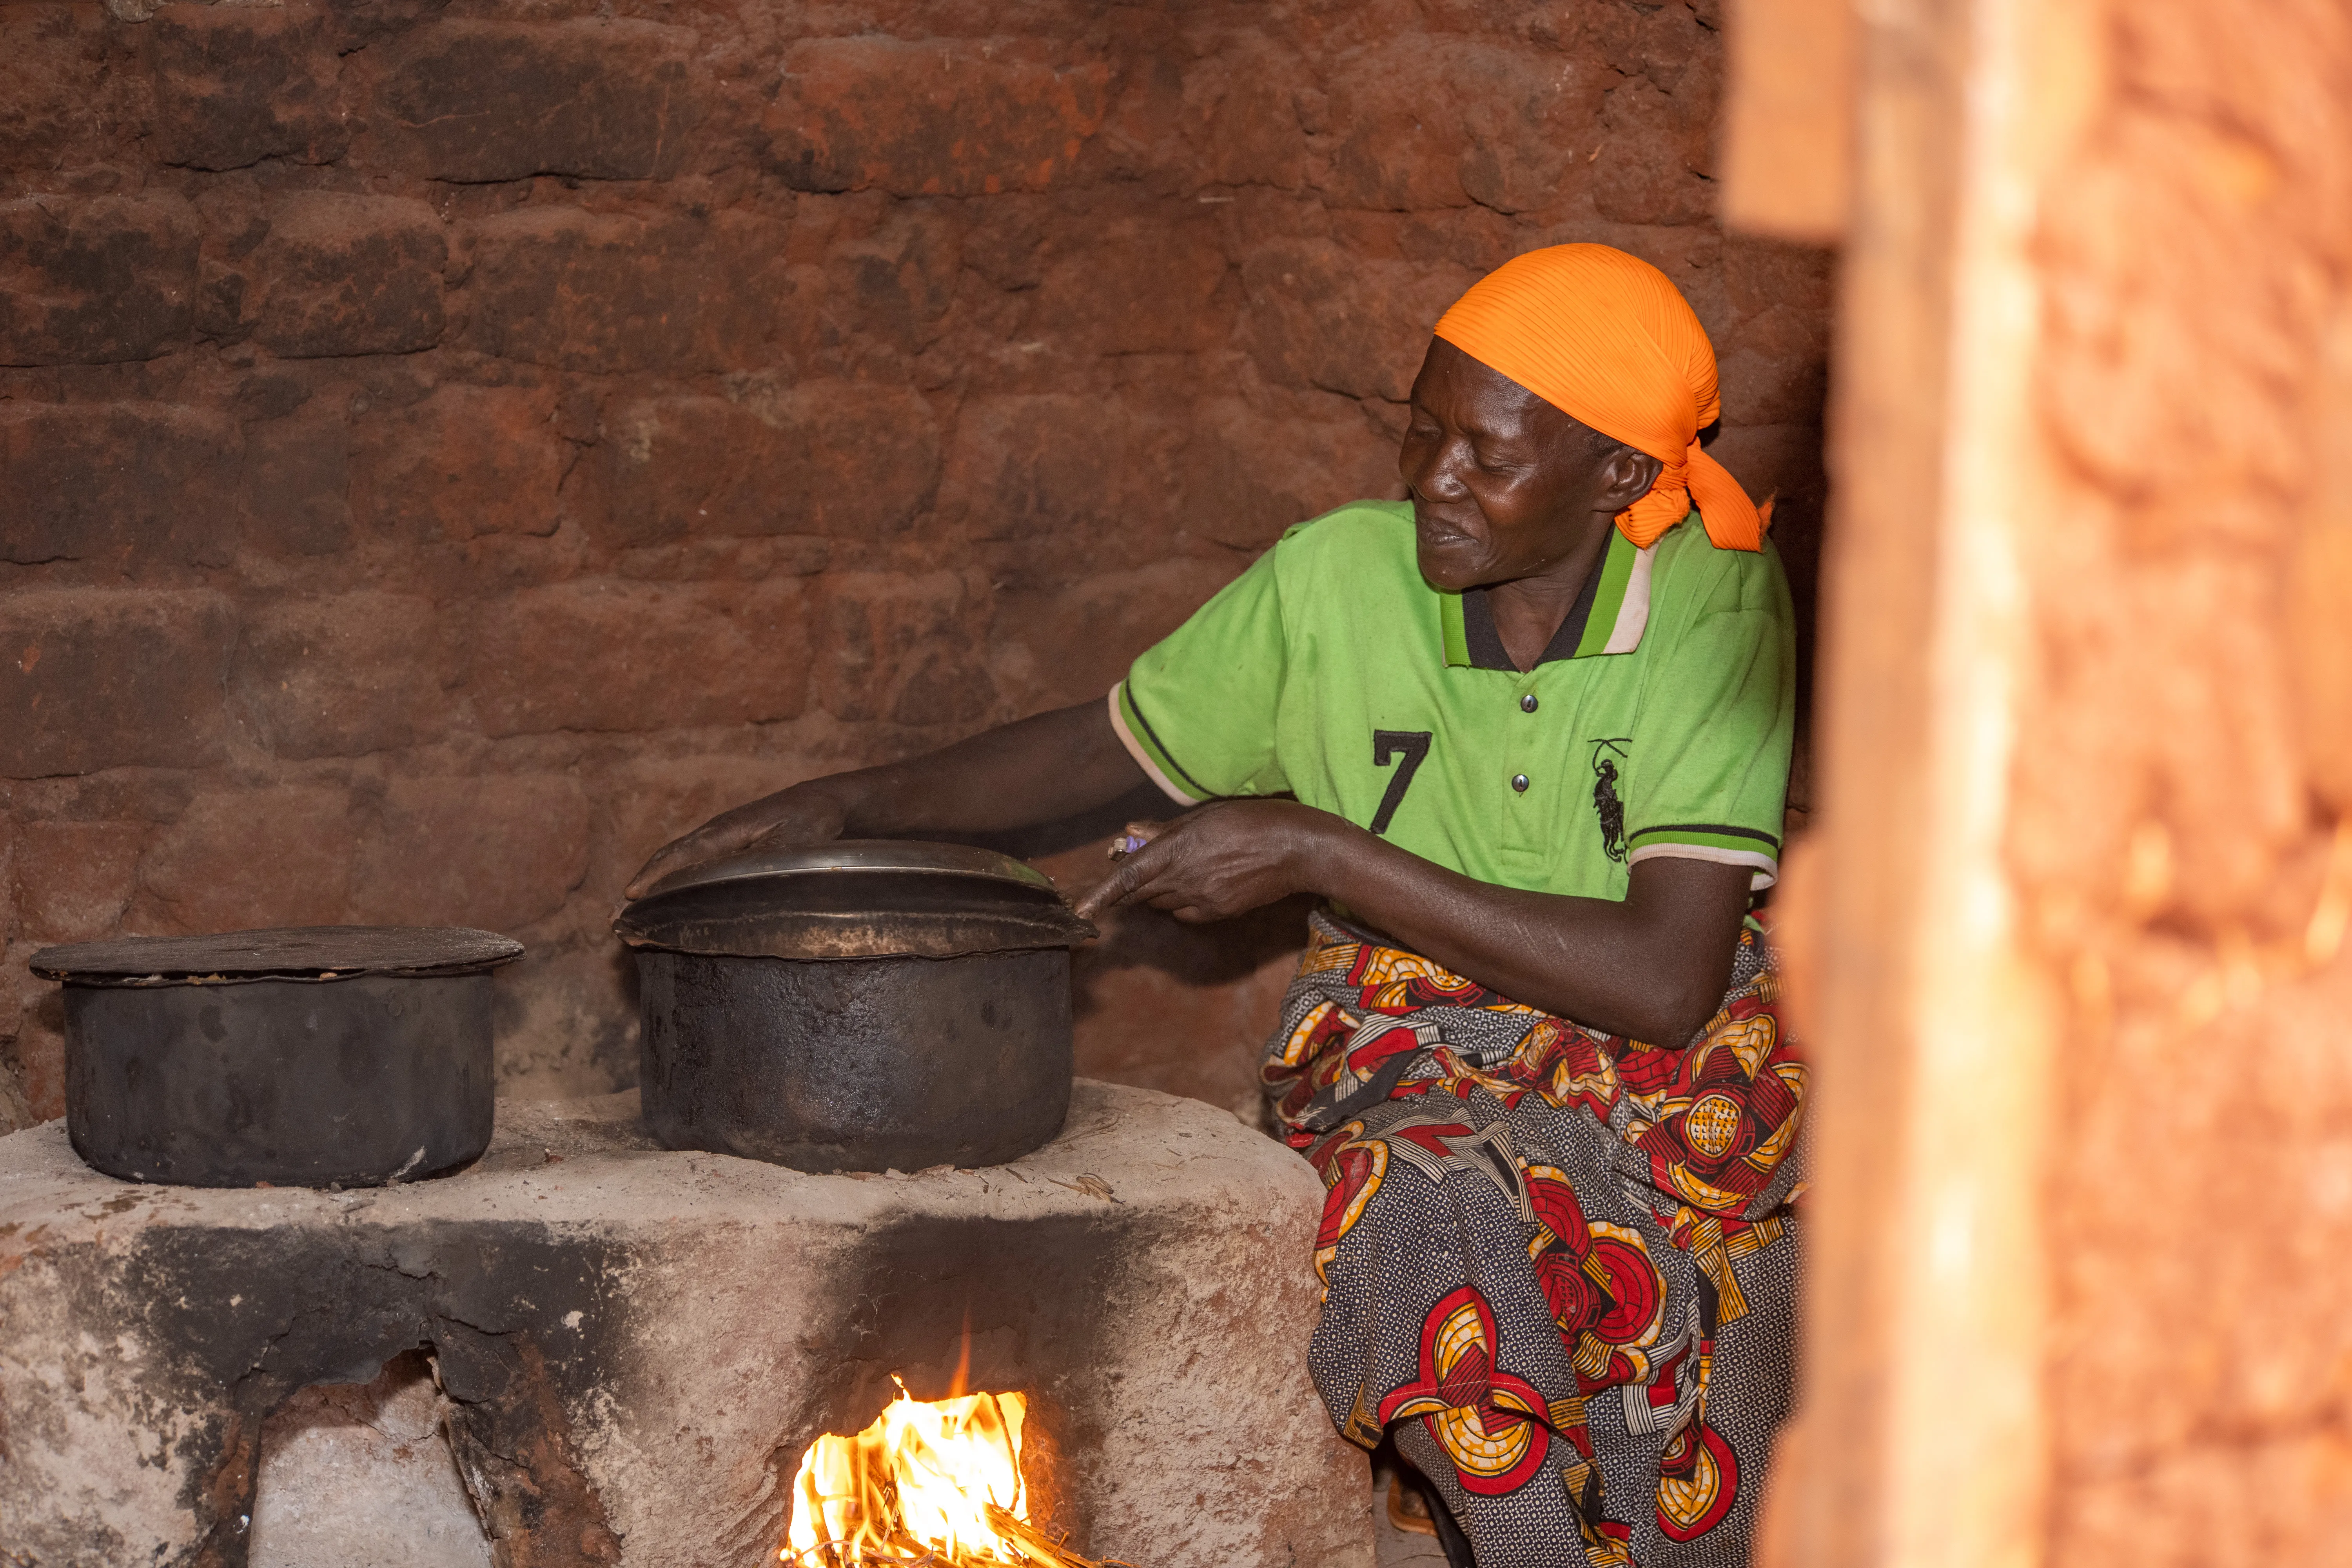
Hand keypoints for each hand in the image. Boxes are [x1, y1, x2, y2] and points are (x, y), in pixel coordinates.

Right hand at [624, 783, 850, 899]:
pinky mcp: (723, 851)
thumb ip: (773, 856)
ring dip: (650, 891)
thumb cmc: (812, 819)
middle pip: (669, 861)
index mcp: (728, 830)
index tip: (632, 895)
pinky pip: (688, 868)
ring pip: (675, 865)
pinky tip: (660, 908)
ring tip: (627, 922)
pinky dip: (668, 886)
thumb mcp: (799, 838)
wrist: (821, 802)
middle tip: (616, 921)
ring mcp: (717, 841)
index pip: (685, 854)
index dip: (658, 876)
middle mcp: (715, 834)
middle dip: (642, 889)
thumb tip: (746, 877)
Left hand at [1073, 800, 1337, 922]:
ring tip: (1180, 870)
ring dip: (1158, 892)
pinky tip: (1199, 885)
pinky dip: (1180, 903)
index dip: (1100, 894)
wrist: (1298, 849)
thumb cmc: (1253, 820)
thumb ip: (1166, 829)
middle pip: (1140, 893)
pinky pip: (1185, 914)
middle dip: (1133, 884)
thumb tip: (1133, 833)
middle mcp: (1185, 879)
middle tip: (1143, 867)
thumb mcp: (1206, 814)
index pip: (1128, 877)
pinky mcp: (1218, 913)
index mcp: (1178, 850)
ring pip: (1162, 904)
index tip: (1080, 909)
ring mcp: (1202, 900)